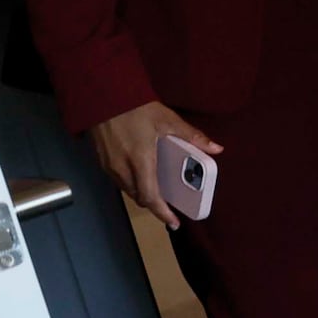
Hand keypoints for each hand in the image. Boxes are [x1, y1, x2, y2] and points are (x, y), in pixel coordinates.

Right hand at [90, 101, 218, 228]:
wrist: (102, 95)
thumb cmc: (135, 107)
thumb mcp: (167, 119)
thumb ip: (192, 136)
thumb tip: (216, 149)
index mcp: (140, 160)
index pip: (150, 197)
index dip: (162, 212)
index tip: (174, 222)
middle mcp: (121, 168)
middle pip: (138, 197)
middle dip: (154, 204)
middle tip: (169, 204)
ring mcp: (108, 166)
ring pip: (127, 190)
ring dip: (141, 193)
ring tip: (158, 190)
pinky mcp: (100, 161)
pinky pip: (118, 180)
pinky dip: (131, 183)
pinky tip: (141, 174)